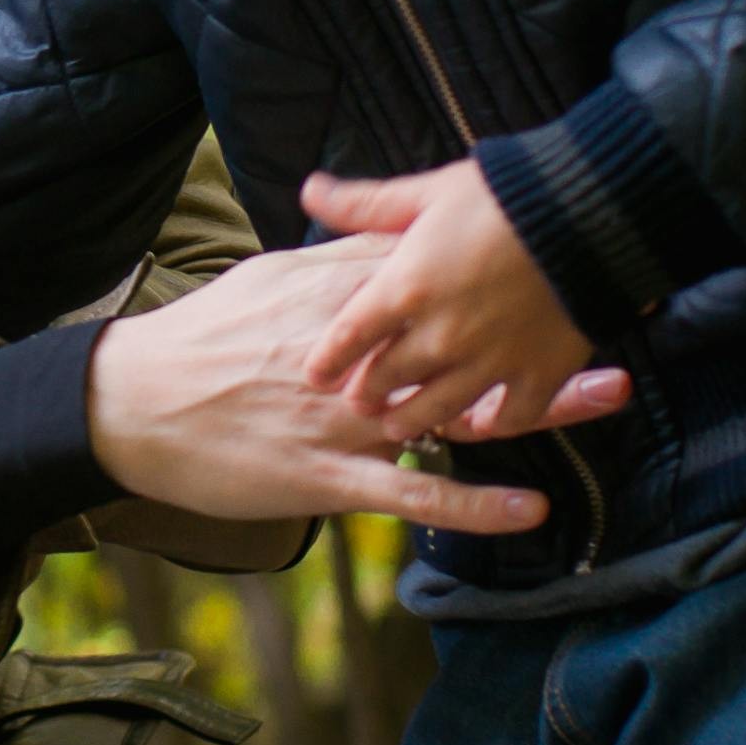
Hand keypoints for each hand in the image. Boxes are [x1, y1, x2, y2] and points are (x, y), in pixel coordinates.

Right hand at [85, 236, 630, 532]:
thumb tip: (382, 236)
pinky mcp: (325, 476)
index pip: (427, 269)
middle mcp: (349, 356)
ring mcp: (341, 419)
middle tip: (616, 307)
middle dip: (541, 323)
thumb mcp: (261, 282)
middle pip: (463, 334)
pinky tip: (531, 508)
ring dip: (536, 404)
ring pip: (452, 410)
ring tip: (608, 394)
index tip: (562, 240)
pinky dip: (473, 502)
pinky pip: (412, 492)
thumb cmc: (196, 343)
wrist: (129, 406)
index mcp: (329, 299)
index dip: (498, 256)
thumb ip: (327, 260)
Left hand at [298, 162, 595, 442]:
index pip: (348, 338)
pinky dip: (493, 425)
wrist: (588, 213)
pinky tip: (482, 425)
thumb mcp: (427, 193)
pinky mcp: (539, 375)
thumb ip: (366, 204)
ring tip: (400, 425)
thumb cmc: (502, 195)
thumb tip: (310, 190)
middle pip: (388, 379)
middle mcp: (440, 336)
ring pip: (438, 409)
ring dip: (414, 419)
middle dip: (368, 393)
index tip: (316, 375)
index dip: (327, 360)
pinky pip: (510, 418)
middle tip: (358, 402)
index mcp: (404, 289)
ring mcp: (490, 361)